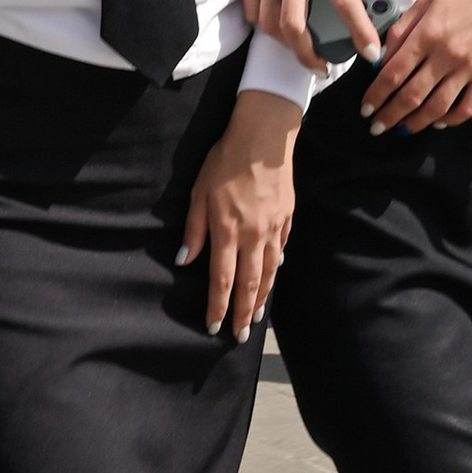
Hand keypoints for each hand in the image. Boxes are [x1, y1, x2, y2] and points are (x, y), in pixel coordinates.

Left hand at [178, 85, 298, 335]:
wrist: (264, 136)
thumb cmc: (225, 160)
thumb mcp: (199, 191)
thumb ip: (194, 228)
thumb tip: (184, 260)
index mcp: (227, 230)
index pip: (222, 279)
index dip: (218, 305)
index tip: (213, 326)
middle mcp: (253, 235)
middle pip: (249, 284)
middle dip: (244, 313)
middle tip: (239, 336)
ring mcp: (273, 228)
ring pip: (269, 272)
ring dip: (262, 298)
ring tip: (256, 317)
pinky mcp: (287, 218)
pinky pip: (280, 251)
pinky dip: (275, 269)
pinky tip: (272, 277)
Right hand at [237, 0, 383, 69]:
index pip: (346, 4)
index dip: (361, 33)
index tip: (371, 54)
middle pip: (294, 26)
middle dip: (308, 56)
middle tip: (321, 66)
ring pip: (270, 23)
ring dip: (287, 44)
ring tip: (302, 48)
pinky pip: (254, 9)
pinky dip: (265, 24)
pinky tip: (279, 26)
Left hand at [360, 0, 471, 134]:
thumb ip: (402, 28)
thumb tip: (382, 55)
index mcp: (428, 33)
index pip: (394, 73)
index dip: (376, 94)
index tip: (366, 106)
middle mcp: (447, 54)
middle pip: (412, 95)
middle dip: (390, 115)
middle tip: (377, 125)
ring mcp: (470, 67)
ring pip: (438, 107)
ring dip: (416, 123)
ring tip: (403, 128)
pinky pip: (468, 107)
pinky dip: (451, 120)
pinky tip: (439, 122)